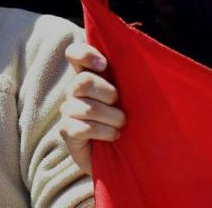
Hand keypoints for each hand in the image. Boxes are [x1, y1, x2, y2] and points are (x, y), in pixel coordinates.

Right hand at [59, 42, 125, 175]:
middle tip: (119, 105)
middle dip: (109, 94)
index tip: (104, 65)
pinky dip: (105, 133)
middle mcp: (74, 90)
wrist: (124, 156)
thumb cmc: (131, 121)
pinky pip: (85, 128)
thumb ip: (129, 77)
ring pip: (89, 108)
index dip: (85, 54)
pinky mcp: (66, 130)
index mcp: (89, 75)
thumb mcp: (132, 96)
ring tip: (120, 126)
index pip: (74, 53)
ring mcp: (68, 110)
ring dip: (113, 119)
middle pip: (84, 81)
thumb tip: (145, 57)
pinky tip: (112, 137)